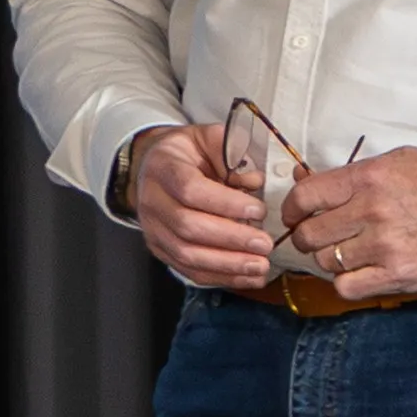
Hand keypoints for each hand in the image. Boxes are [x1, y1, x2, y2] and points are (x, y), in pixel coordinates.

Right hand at [126, 122, 275, 288]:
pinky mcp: (160, 249)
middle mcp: (151, 201)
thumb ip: (231, 152)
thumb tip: (254, 182)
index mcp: (162, 167)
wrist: (153, 168)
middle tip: (265, 244)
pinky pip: (187, 270)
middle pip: (188, 227)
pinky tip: (246, 277)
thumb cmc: (187, 154)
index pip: (190, 189)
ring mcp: (153, 229)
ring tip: (260, 266)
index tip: (259, 210)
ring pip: (186, 254)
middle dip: (231, 239)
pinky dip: (219, 277)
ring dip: (227, 264)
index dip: (225, 203)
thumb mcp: (207, 138)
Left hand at [281, 150, 416, 301]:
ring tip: (350, 252)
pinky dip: (347, 281)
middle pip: (309, 234)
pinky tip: (361, 271)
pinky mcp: (397, 274)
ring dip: (331, 259)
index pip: (304, 196)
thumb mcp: (395, 162)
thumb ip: (349, 173)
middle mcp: (371, 211)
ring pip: (325, 261)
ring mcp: (383, 245)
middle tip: (322, 237)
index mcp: (368, 178)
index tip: (294, 216)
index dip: (291, 209)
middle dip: (309, 237)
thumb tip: (302, 177)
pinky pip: (347, 287)